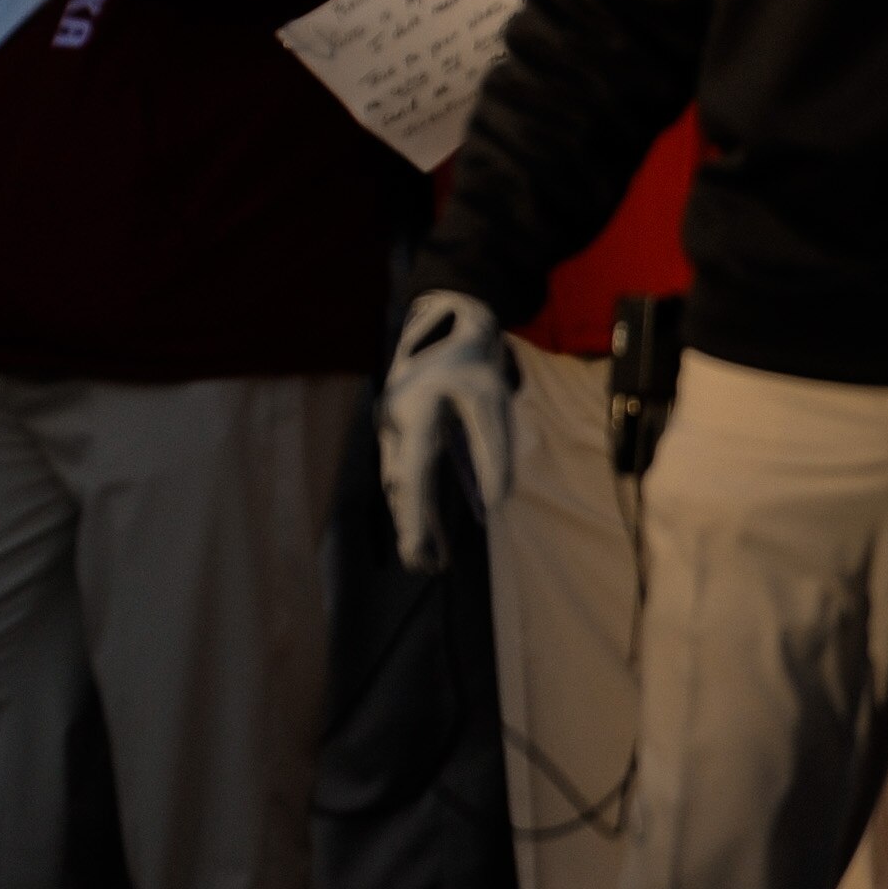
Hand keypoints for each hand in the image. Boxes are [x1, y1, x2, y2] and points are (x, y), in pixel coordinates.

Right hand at [374, 289, 512, 572]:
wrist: (447, 321)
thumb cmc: (474, 363)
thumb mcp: (492, 401)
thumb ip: (493, 451)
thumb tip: (496, 501)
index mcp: (415, 415)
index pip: (414, 478)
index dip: (417, 519)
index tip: (420, 554)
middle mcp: (394, 424)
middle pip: (400, 487)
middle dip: (412, 529)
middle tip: (425, 568)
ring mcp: (390, 426)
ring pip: (398, 481)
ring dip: (413, 518)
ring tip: (433, 557)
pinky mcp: (397, 428)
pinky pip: (402, 470)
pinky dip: (414, 499)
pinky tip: (429, 523)